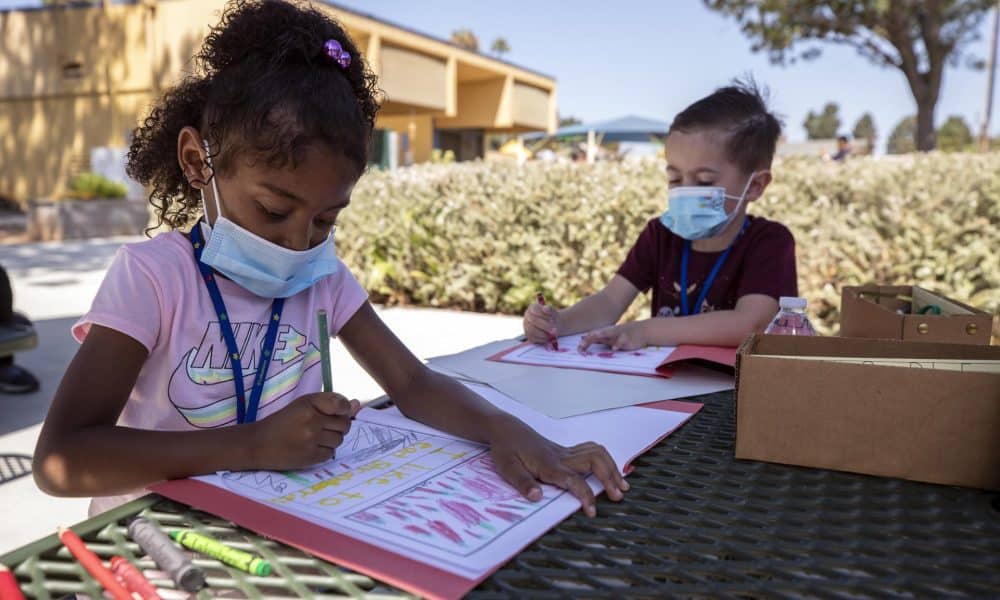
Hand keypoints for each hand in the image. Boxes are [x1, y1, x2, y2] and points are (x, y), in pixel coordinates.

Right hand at [247, 393, 360, 470]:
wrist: (258, 444)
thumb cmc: (282, 422)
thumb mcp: (303, 405)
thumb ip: (330, 403)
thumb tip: (357, 404)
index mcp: (308, 404)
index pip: (341, 404)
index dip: (344, 409)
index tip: (337, 412)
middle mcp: (311, 421)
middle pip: (344, 424)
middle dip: (338, 425)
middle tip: (323, 426)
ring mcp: (311, 440)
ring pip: (339, 440)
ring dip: (331, 439)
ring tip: (315, 437)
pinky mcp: (310, 457)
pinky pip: (331, 454)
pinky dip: (325, 451)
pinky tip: (311, 447)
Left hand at [487, 417, 628, 516]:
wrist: (507, 430)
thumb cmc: (506, 450)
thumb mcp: (507, 468)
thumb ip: (523, 483)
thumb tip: (537, 497)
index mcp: (548, 464)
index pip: (573, 479)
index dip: (586, 495)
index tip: (593, 511)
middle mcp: (561, 457)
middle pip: (594, 460)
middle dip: (609, 477)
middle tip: (619, 496)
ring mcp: (565, 452)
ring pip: (597, 453)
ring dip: (612, 467)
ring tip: (623, 486)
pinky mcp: (567, 451)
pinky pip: (592, 450)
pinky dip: (606, 460)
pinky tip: (611, 471)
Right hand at [523, 302, 558, 344]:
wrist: (554, 326)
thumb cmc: (552, 317)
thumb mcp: (553, 312)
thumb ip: (550, 309)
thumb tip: (545, 309)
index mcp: (532, 308)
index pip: (535, 309)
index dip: (544, 315)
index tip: (553, 319)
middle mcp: (527, 316)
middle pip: (534, 320)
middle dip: (545, 326)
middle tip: (555, 330)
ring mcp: (526, 326)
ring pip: (533, 331)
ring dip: (544, 333)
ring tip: (553, 335)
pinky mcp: (529, 336)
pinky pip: (534, 339)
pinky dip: (542, 339)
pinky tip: (549, 338)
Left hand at [579, 321, 646, 351]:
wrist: (643, 330)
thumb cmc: (625, 334)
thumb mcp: (611, 337)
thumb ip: (600, 339)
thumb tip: (585, 339)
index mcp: (606, 333)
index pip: (592, 336)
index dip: (584, 342)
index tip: (578, 349)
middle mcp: (610, 332)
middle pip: (597, 335)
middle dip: (589, 340)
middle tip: (580, 347)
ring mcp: (619, 334)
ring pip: (609, 334)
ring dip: (601, 335)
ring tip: (594, 337)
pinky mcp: (628, 338)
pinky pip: (622, 341)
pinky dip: (618, 344)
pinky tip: (614, 348)